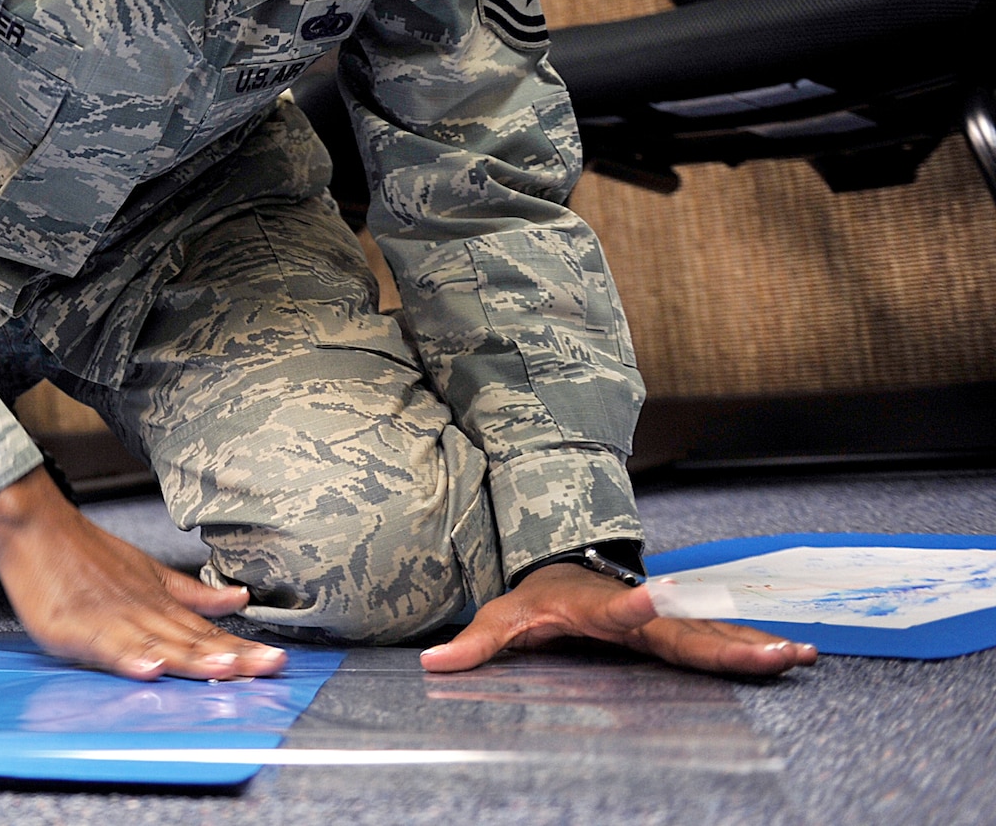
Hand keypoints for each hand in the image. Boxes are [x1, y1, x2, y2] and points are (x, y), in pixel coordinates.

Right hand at [0, 466, 287, 681]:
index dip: (240, 648)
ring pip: (156, 642)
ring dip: (190, 658)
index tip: (275, 663)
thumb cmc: (88, 553)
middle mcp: (140, 611)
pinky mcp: (72, 626)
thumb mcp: (147, 571)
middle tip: (265, 669)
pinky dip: (126, 657)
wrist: (36, 522)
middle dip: (229, 657)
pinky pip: (103, 644)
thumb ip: (192, 593)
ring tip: (221, 669)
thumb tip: (239, 599)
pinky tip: (147, 670)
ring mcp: (108, 617)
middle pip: (190, 640)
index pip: (206, 632)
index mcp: (158, 602)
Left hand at [418, 563, 819, 676]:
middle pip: (685, 630)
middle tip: (773, 652)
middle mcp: (640, 612)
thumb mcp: (501, 616)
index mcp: (599, 607)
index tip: (660, 600)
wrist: (565, 566)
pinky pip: (720, 638)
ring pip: (713, 632)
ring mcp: (664, 620)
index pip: (621, 607)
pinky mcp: (678, 631)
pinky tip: (797, 654)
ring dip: (754, 644)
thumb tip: (432, 663)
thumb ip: (474, 642)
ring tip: (797, 654)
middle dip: (727, 642)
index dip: (638, 606)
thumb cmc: (536, 596)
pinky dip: (756, 645)